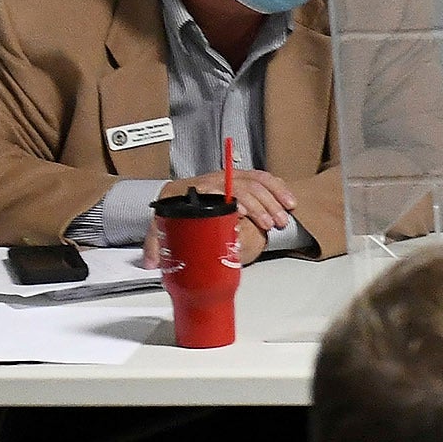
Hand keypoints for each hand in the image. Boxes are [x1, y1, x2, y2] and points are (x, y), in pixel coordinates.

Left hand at [156, 166, 298, 239]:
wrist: (176, 198)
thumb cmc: (171, 214)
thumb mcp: (160, 228)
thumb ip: (157, 246)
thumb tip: (153, 263)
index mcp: (189, 190)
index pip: (213, 188)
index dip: (231, 198)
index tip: (242, 213)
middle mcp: (209, 180)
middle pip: (241, 185)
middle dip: (259, 204)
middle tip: (269, 224)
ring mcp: (227, 178)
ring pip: (255, 181)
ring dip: (272, 200)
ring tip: (281, 220)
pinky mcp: (241, 179)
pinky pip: (263, 178)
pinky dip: (278, 189)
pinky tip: (289, 202)